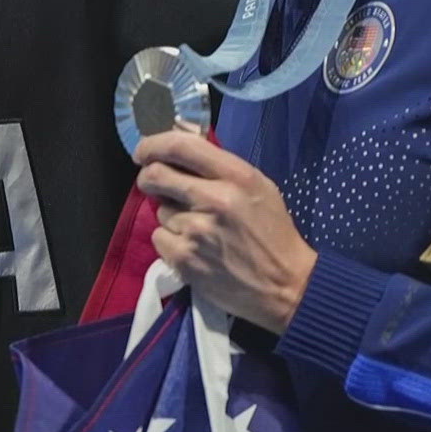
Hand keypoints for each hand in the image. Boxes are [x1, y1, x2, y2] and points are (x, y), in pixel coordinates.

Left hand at [133, 132, 317, 333]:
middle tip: (155, 185)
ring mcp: (196, 230)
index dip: (152, 145)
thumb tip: (177, 155)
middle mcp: (214, 199)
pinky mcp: (184, 258)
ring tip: (199, 231)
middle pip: (155, 175)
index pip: (180, 146)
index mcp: (236, 176)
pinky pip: (159, 238)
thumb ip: (220, 169)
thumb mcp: (258, 188)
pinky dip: (170, 242)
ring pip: (160, 211)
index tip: (143, 152)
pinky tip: (194, 250)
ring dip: (172, 217)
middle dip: (149, 178)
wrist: (288, 286)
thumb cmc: (273, 233)